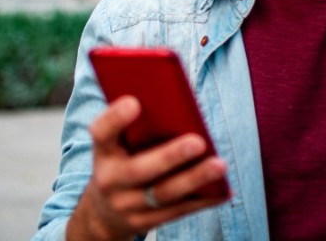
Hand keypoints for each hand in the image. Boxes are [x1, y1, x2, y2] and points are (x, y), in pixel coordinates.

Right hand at [66, 96, 229, 240]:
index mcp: (103, 152)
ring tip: (219, 165)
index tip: (134, 102)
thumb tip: (176, 103)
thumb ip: (137, 126)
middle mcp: (110, 181)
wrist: (104, 212)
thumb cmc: (121, 163)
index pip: (101, 132)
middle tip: (198, 142)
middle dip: (170, 156)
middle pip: (139, 170)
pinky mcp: (145, 222)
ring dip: (194, 179)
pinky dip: (203, 200)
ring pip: (163, 194)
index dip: (115, 118)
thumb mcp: (117, 145)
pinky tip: (223, 189)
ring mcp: (127, 206)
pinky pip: (178, 211)